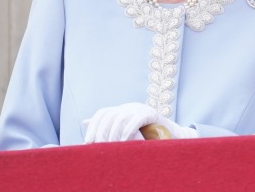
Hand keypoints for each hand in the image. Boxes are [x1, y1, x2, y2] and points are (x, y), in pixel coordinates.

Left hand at [82, 102, 197, 143]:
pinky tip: (125, 140)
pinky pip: (137, 119)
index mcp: (120, 110)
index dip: (93, 126)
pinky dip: (129, 129)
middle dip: (101, 131)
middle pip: (109, 115)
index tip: (87, 142)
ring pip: (121, 118)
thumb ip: (106, 125)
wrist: (169, 132)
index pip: (102, 113)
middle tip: (98, 146)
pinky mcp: (150, 113)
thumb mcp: (124, 130)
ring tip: (111, 146)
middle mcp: (128, 106)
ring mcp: (139, 108)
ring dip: (113, 133)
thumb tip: (85, 122)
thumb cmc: (145, 133)